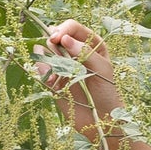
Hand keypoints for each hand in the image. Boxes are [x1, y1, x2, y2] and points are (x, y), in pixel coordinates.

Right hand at [36, 20, 120, 140]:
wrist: (102, 121)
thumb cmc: (108, 93)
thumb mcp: (102, 70)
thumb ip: (84, 53)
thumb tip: (64, 39)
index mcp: (91, 45)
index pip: (73, 27)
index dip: (64, 29)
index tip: (58, 38)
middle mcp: (76, 52)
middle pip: (56, 36)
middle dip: (53, 41)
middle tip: (53, 48)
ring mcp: (64, 65)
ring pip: (45, 50)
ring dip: (47, 58)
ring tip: (56, 73)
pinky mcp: (54, 79)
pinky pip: (42, 68)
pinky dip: (44, 71)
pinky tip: (53, 81)